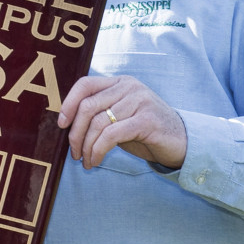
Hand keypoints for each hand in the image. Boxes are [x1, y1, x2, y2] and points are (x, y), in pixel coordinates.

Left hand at [56, 73, 186, 170]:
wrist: (182, 142)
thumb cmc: (145, 132)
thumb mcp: (119, 117)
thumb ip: (99, 114)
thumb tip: (65, 125)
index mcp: (121, 82)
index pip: (85, 84)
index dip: (68, 103)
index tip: (60, 124)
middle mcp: (130, 87)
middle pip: (88, 107)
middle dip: (75, 133)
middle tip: (74, 153)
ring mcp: (140, 102)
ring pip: (98, 123)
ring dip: (86, 147)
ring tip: (85, 161)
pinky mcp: (147, 120)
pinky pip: (111, 135)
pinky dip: (98, 150)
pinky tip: (96, 161)